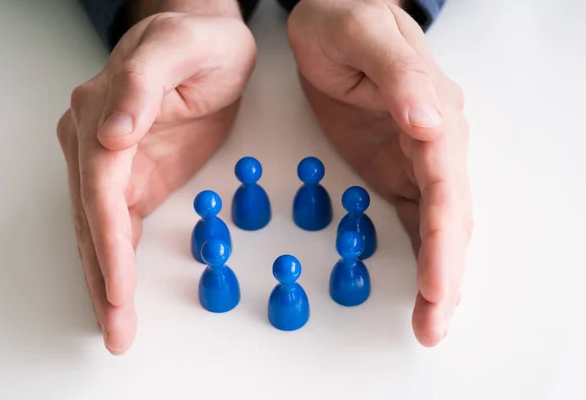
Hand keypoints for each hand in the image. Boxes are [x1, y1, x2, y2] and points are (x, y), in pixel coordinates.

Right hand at [57, 2, 255, 353]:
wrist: (208, 40)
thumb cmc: (197, 40)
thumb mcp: (177, 46)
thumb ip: (141, 84)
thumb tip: (112, 134)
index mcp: (101, 112)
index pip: (99, 188)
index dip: (107, 241)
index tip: (119, 284)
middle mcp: (97, 142)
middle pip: (91, 220)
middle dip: (102, 278)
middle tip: (115, 327)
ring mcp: (114, 163)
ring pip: (100, 231)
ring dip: (106, 282)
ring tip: (115, 326)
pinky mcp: (135, 177)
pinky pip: (119, 226)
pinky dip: (118, 263)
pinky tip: (119, 293)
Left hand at [288, 0, 471, 345]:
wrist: (331, 19)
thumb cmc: (344, 20)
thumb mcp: (364, 35)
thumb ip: (399, 77)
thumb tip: (429, 123)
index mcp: (432, 111)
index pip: (445, 186)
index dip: (443, 240)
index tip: (436, 285)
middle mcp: (432, 140)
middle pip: (448, 216)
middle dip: (445, 275)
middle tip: (432, 326)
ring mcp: (414, 157)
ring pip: (435, 225)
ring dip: (435, 276)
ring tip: (429, 322)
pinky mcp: (392, 167)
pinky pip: (412, 218)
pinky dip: (418, 255)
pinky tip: (420, 287)